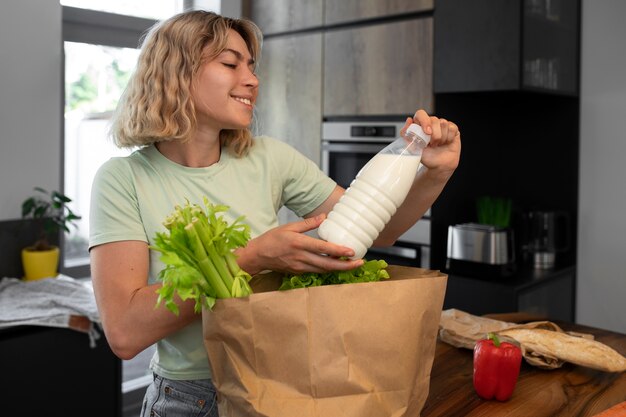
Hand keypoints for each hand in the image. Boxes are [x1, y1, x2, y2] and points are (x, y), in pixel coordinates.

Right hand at [235, 214, 363, 274]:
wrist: (257, 256)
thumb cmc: (271, 239)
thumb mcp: (288, 227)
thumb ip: (308, 223)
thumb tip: (324, 217)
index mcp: (299, 243)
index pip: (323, 249)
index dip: (338, 251)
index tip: (352, 251)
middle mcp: (300, 257)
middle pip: (327, 264)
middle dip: (345, 265)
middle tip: (359, 262)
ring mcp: (299, 267)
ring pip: (323, 270)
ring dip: (339, 268)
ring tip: (352, 264)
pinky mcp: (298, 272)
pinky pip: (316, 271)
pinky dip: (327, 269)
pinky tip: (335, 265)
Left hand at [402, 109, 460, 179]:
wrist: (439, 166)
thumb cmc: (426, 156)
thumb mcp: (413, 148)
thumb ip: (407, 135)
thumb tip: (409, 120)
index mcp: (420, 125)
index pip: (421, 114)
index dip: (424, 121)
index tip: (427, 132)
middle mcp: (431, 123)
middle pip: (434, 120)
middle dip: (434, 135)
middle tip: (432, 145)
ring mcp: (442, 125)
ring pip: (444, 123)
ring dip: (441, 138)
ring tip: (438, 145)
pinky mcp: (452, 128)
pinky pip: (452, 128)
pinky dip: (449, 138)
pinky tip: (446, 143)